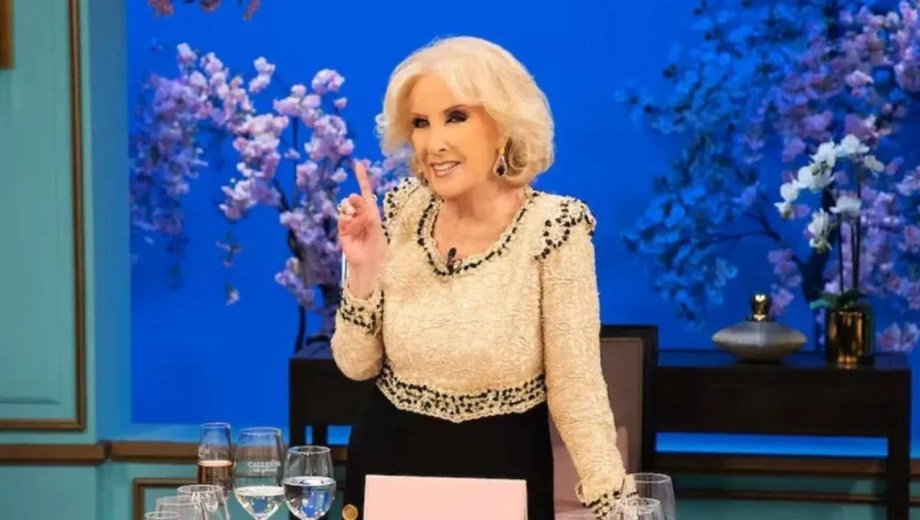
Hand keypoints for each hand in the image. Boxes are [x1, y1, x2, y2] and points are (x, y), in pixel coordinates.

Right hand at [337, 162, 385, 296]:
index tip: (358, 164)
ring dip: (351, 212)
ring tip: (357, 223)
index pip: (365, 192)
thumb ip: (367, 213)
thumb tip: (355, 199)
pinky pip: (341, 218)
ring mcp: (350, 222)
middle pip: (354, 198)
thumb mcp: (376, 227)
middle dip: (356, 201)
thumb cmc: (378, 246)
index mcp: (370, 212)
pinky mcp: (342, 230)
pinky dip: (345, 220)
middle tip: (359, 209)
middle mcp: (359, 215)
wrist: (369, 262)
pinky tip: (350, 226)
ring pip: (346, 207)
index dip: (362, 178)